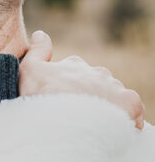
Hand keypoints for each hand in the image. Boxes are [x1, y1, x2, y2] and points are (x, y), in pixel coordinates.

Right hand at [19, 30, 144, 129]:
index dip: (67, 88)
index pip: (76, 72)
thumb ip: (37, 51)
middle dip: (89, 97)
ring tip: (92, 125)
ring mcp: (115, 87)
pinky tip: (111, 128)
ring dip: (106, 108)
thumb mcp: (29, 70)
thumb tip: (41, 34)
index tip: (59, 102)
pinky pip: (132, 110)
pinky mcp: (130, 103)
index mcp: (75, 64)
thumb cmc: (42, 97)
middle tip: (75, 116)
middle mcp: (97, 72)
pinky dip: (125, 118)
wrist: (62, 122)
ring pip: (113, 97)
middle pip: (96, 85)